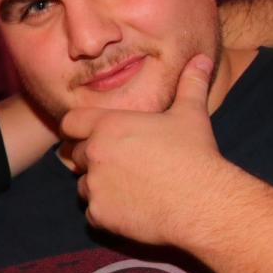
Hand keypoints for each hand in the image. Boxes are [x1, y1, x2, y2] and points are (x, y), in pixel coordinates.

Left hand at [60, 54, 231, 245]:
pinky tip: (131, 208)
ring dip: (98, 185)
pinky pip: (92, 212)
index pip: (70, 123)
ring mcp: (94, 186)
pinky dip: (106, 211)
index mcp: (109, 126)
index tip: (90, 135)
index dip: (78, 128)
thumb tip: (202, 59)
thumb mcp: (191, 114)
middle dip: (93, 158)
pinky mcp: (99, 214)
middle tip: (121, 163)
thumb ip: (190, 84)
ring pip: (83, 184)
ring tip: (130, 186)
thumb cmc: (195, 155)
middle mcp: (94, 154)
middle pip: (76, 154)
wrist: (202, 202)